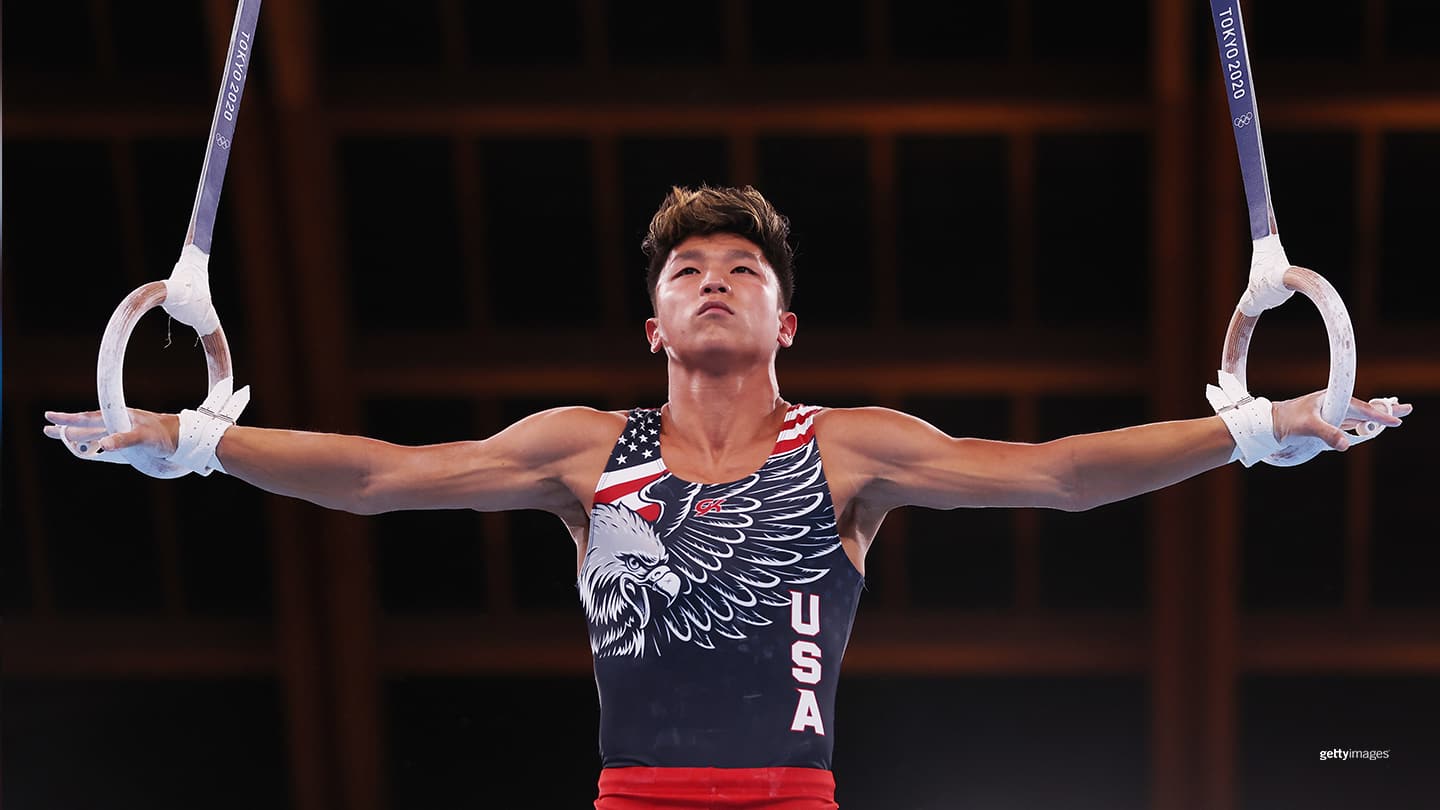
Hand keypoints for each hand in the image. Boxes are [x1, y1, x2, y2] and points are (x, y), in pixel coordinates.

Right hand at [44, 408, 179, 460]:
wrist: (184, 437)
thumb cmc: (164, 435)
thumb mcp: (144, 437)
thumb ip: (124, 440)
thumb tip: (103, 445)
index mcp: (117, 417)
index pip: (87, 418)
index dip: (68, 419)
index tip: (49, 417)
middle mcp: (117, 422)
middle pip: (86, 425)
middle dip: (66, 428)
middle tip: (46, 429)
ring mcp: (122, 431)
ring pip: (95, 433)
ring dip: (78, 436)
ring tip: (62, 437)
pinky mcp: (129, 440)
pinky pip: (106, 441)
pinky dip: (95, 443)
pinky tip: (92, 447)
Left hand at [1271, 393, 1411, 451]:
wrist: (1268, 423)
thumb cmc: (1286, 422)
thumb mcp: (1307, 427)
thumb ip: (1327, 434)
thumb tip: (1346, 445)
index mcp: (1332, 399)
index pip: (1361, 408)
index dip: (1378, 414)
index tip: (1394, 420)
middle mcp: (1334, 404)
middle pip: (1364, 408)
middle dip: (1385, 409)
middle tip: (1406, 409)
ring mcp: (1330, 413)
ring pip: (1358, 416)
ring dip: (1375, 417)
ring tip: (1393, 416)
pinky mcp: (1326, 422)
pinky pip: (1349, 423)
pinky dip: (1361, 424)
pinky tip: (1368, 426)